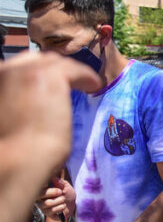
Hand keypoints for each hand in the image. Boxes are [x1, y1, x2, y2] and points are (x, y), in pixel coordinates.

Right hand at [0, 52, 99, 169]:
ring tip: (84, 83)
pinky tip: (94, 86)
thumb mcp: (5, 119)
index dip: (33, 75)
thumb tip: (30, 106)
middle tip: (67, 81)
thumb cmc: (9, 152)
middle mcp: (3, 70)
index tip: (46, 86)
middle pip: (33, 60)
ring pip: (53, 63)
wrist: (15, 161)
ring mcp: (25, 71)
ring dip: (69, 72)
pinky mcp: (49, 77)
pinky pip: (74, 70)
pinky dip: (86, 76)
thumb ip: (14, 104)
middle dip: (51, 69)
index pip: (16, 69)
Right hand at [38, 177, 75, 219]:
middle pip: (40, 194)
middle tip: (60, 192)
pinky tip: (63, 206)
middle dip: (53, 192)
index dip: (42, 184)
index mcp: (43, 188)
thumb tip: (54, 178)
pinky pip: (52, 210)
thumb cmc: (67, 193)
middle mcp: (40, 197)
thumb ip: (60, 183)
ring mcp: (42, 206)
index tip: (48, 184)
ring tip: (63, 199)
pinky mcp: (47, 213)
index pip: (38, 185)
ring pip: (48, 203)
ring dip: (59, 200)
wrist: (72, 205)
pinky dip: (61, 207)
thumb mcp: (66, 186)